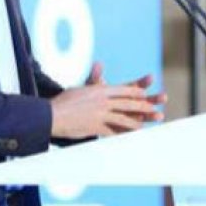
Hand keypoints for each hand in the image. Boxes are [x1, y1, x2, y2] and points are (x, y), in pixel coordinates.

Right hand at [50, 63, 166, 138]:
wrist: (51, 114)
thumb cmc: (64, 102)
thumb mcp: (81, 89)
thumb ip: (93, 82)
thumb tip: (99, 68)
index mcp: (99, 90)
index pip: (122, 90)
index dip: (135, 92)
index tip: (144, 93)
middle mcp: (102, 101)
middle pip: (127, 102)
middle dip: (142, 106)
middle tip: (153, 108)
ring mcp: (100, 114)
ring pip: (124, 118)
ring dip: (137, 121)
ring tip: (145, 124)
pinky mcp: (97, 127)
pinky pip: (114, 131)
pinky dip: (123, 134)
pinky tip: (130, 137)